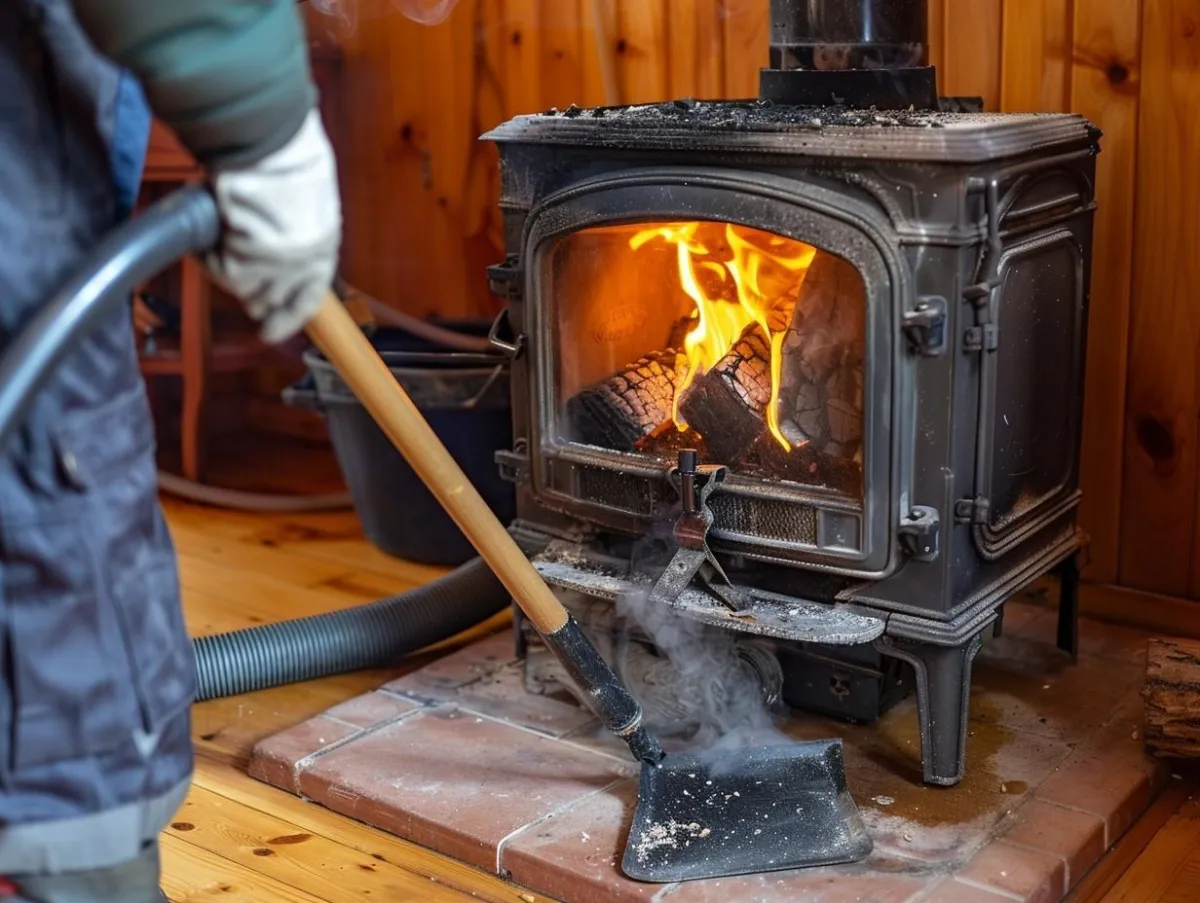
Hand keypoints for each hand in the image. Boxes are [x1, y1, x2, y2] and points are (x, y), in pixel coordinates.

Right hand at [204, 109, 341, 343]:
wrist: (272, 153)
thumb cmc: (290, 160)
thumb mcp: (307, 198)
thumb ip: (295, 225)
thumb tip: (272, 234)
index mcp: (324, 250)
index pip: (308, 298)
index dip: (287, 317)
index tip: (268, 333)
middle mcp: (302, 268)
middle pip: (271, 299)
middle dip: (253, 293)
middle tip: (237, 273)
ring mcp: (274, 271)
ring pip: (243, 288)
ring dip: (228, 268)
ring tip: (220, 240)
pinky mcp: (245, 267)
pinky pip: (219, 271)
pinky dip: (208, 257)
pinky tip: (207, 238)